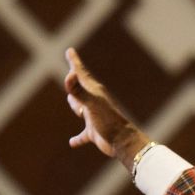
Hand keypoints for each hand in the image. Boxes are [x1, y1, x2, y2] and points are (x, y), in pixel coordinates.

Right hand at [63, 47, 149, 170]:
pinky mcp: (94, 133)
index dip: (74, 62)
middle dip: (74, 80)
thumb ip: (80, 91)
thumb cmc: (109, 121)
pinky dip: (78, 139)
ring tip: (75, 106)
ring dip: (75, 106)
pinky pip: (82, 136)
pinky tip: (72, 143)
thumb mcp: (92, 104)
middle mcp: (94, 103)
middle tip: (73, 68)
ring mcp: (94, 117)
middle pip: (79, 89)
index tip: (70, 50)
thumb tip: (70, 75)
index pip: (81, 74)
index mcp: (94, 92)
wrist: (124, 142)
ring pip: (80, 108)